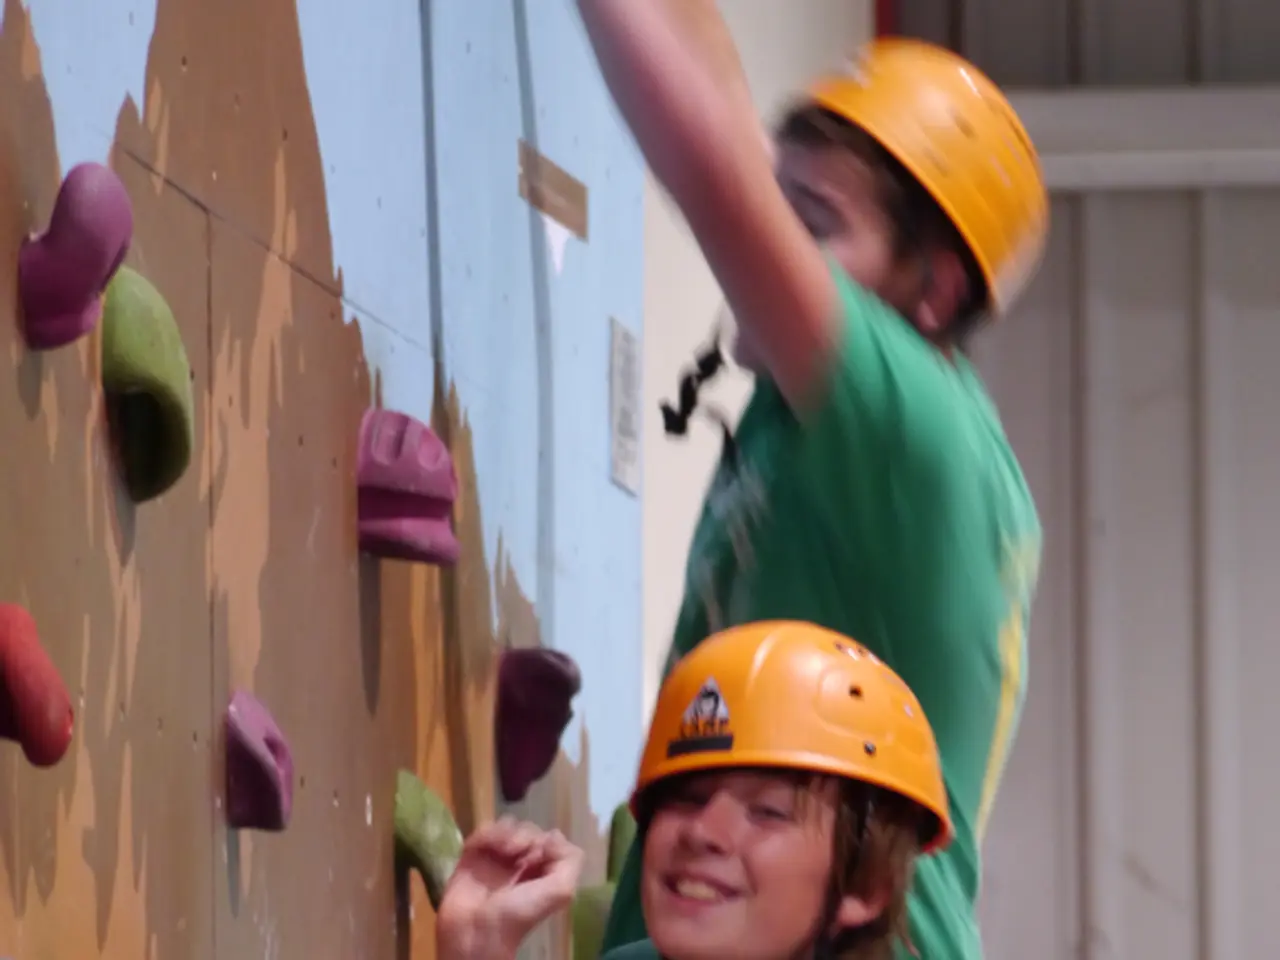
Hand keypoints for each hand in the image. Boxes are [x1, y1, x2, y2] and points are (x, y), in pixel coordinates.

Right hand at [436, 817, 583, 959]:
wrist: (476, 930)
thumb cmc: (519, 914)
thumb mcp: (560, 891)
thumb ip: (570, 861)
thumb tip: (554, 835)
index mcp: (542, 872)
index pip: (550, 840)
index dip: (547, 840)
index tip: (541, 851)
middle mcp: (520, 863)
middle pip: (529, 830)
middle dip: (526, 836)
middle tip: (518, 852)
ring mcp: (497, 858)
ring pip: (507, 826)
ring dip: (507, 833)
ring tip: (503, 851)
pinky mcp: (474, 854)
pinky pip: (484, 830)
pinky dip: (487, 834)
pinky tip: (486, 847)